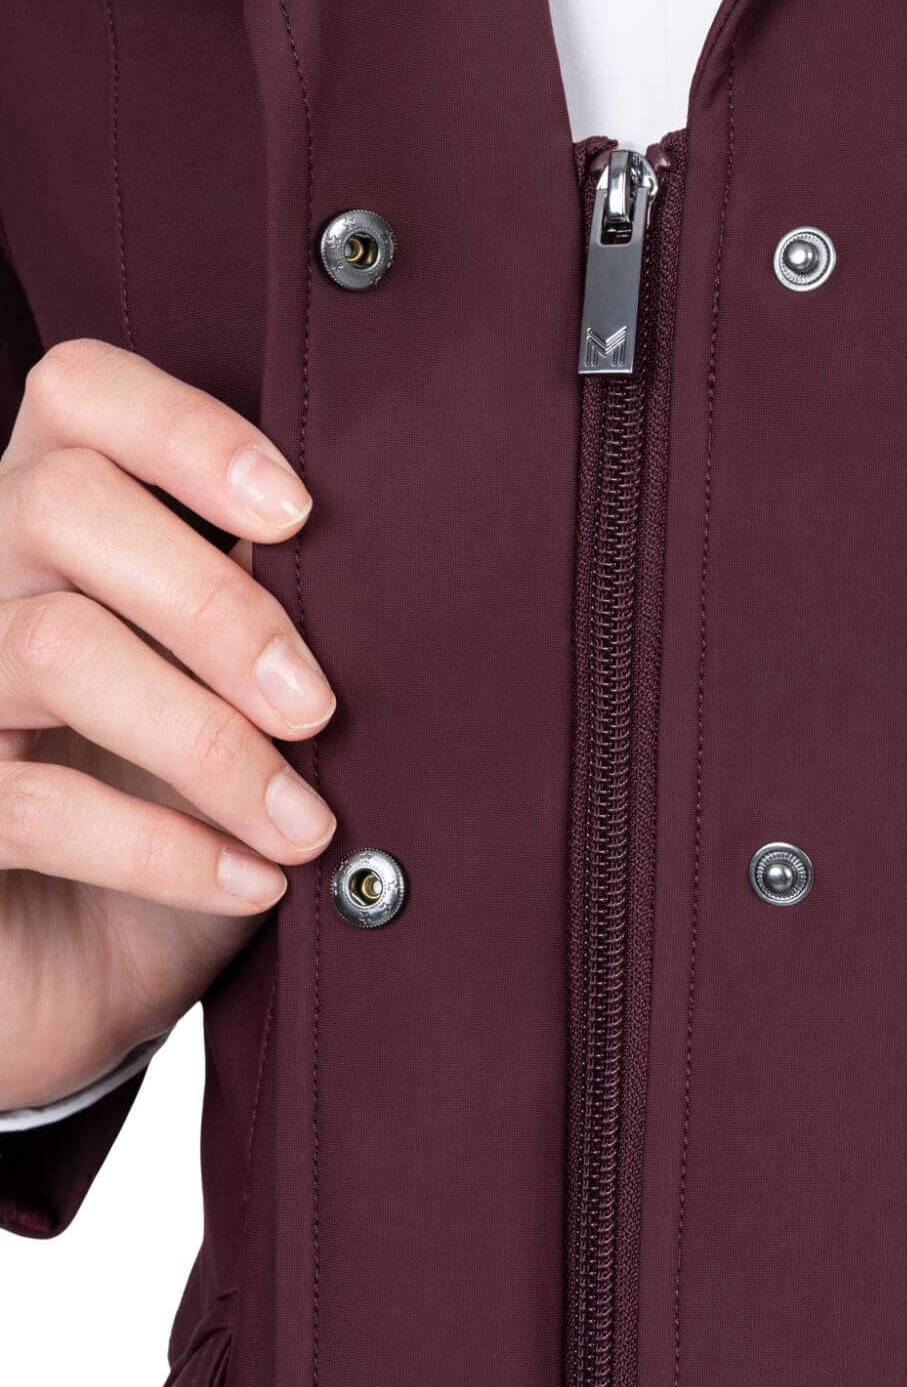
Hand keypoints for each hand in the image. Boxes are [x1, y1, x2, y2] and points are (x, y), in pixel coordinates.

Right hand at [0, 339, 333, 1109]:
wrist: (77, 990)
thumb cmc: (173, 835)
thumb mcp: (238, 722)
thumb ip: (272, 636)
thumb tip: (391, 580)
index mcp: (48, 532)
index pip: (78, 396)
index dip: (186, 431)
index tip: (301, 513)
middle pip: (63, 501)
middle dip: (216, 605)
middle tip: (316, 708)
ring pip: (53, 646)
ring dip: (209, 742)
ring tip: (304, 825)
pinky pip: (35, 803)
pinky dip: (166, 849)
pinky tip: (255, 884)